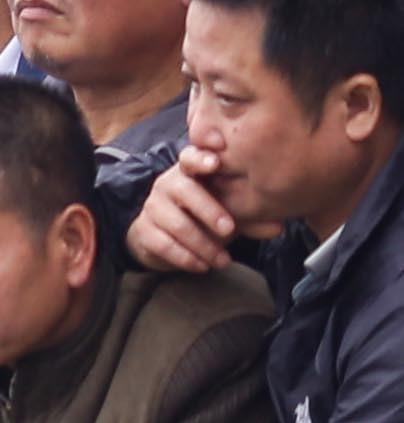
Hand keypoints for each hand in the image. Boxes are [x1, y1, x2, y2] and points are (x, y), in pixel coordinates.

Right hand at [133, 156, 243, 275]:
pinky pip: (164, 244)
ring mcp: (152, 206)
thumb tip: (278, 227)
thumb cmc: (205, 217)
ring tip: (224, 261)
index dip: (201, 159)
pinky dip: (186, 258)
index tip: (216, 164)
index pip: (191, 157)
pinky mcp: (143, 230)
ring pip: (177, 224)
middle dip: (209, 211)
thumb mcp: (231, 213)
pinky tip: (203, 266)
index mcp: (191, 171)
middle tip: (230, 229)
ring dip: (204, 246)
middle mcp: (168, 184)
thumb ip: (252, 218)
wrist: (166, 239)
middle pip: (185, 191)